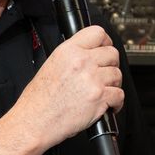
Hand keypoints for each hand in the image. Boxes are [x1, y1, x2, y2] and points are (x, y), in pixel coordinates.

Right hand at [11, 25, 124, 150]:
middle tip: (104, 74)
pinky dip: (116, 102)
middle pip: (112, 53)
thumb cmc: (39, 100)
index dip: (105, 41)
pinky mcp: (99, 97)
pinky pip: (119, 95)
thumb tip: (90, 55)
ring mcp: (92, 79)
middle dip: (111, 65)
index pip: (97, 33)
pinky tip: (107, 105)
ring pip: (117, 74)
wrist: (35, 121)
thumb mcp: (50, 66)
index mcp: (68, 51)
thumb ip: (72, 56)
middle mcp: (82, 62)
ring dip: (113, 84)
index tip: (105, 48)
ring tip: (102, 91)